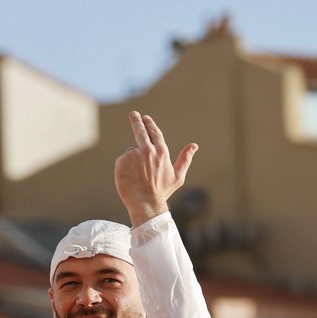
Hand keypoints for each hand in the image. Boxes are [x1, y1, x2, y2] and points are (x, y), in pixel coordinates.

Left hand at [114, 111, 197, 227]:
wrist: (145, 203)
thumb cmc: (162, 192)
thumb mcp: (178, 176)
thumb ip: (185, 159)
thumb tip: (194, 146)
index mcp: (161, 152)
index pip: (154, 132)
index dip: (149, 123)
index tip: (145, 117)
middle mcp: (147, 150)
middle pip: (140, 130)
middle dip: (136, 120)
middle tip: (133, 114)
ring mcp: (133, 155)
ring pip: (132, 152)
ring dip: (133, 160)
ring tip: (138, 176)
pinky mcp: (121, 161)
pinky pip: (123, 160)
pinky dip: (125, 166)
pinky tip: (130, 177)